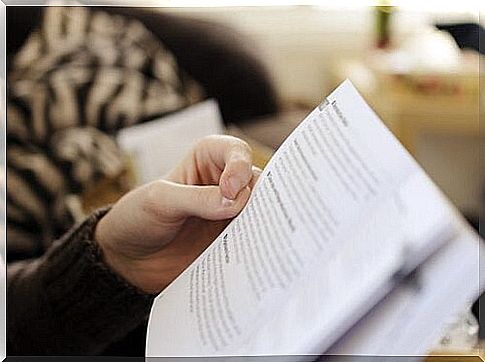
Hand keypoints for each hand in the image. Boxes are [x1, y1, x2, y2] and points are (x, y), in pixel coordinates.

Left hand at [95, 135, 260, 293]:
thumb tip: (237, 201)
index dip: (240, 167)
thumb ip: (197, 198)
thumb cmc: (138, 218)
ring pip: (260, 212)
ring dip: (261, 223)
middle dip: (260, 197)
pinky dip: (256, 245)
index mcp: (207, 159)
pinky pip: (252, 239)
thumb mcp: (160, 201)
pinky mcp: (232, 240)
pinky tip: (254, 255)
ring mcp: (230, 213)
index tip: (229, 190)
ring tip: (260, 238)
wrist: (128, 260)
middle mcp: (224, 183)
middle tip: (257, 216)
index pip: (236, 151)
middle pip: (257, 182)